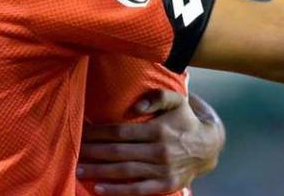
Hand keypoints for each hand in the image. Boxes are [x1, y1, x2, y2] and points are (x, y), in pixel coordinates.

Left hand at [78, 90, 221, 194]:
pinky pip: (137, 189)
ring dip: (99, 172)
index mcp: (157, 130)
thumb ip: (157, 97)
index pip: (120, 133)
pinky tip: (99, 188)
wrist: (209, 147)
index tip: (81, 132)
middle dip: (93, 153)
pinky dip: (117, 191)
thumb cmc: (185, 120)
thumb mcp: (176, 100)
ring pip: (124, 172)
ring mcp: (162, 170)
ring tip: (79, 170)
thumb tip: (136, 106)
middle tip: (74, 152)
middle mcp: (158, 152)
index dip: (98, 133)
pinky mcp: (165, 185)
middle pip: (117, 153)